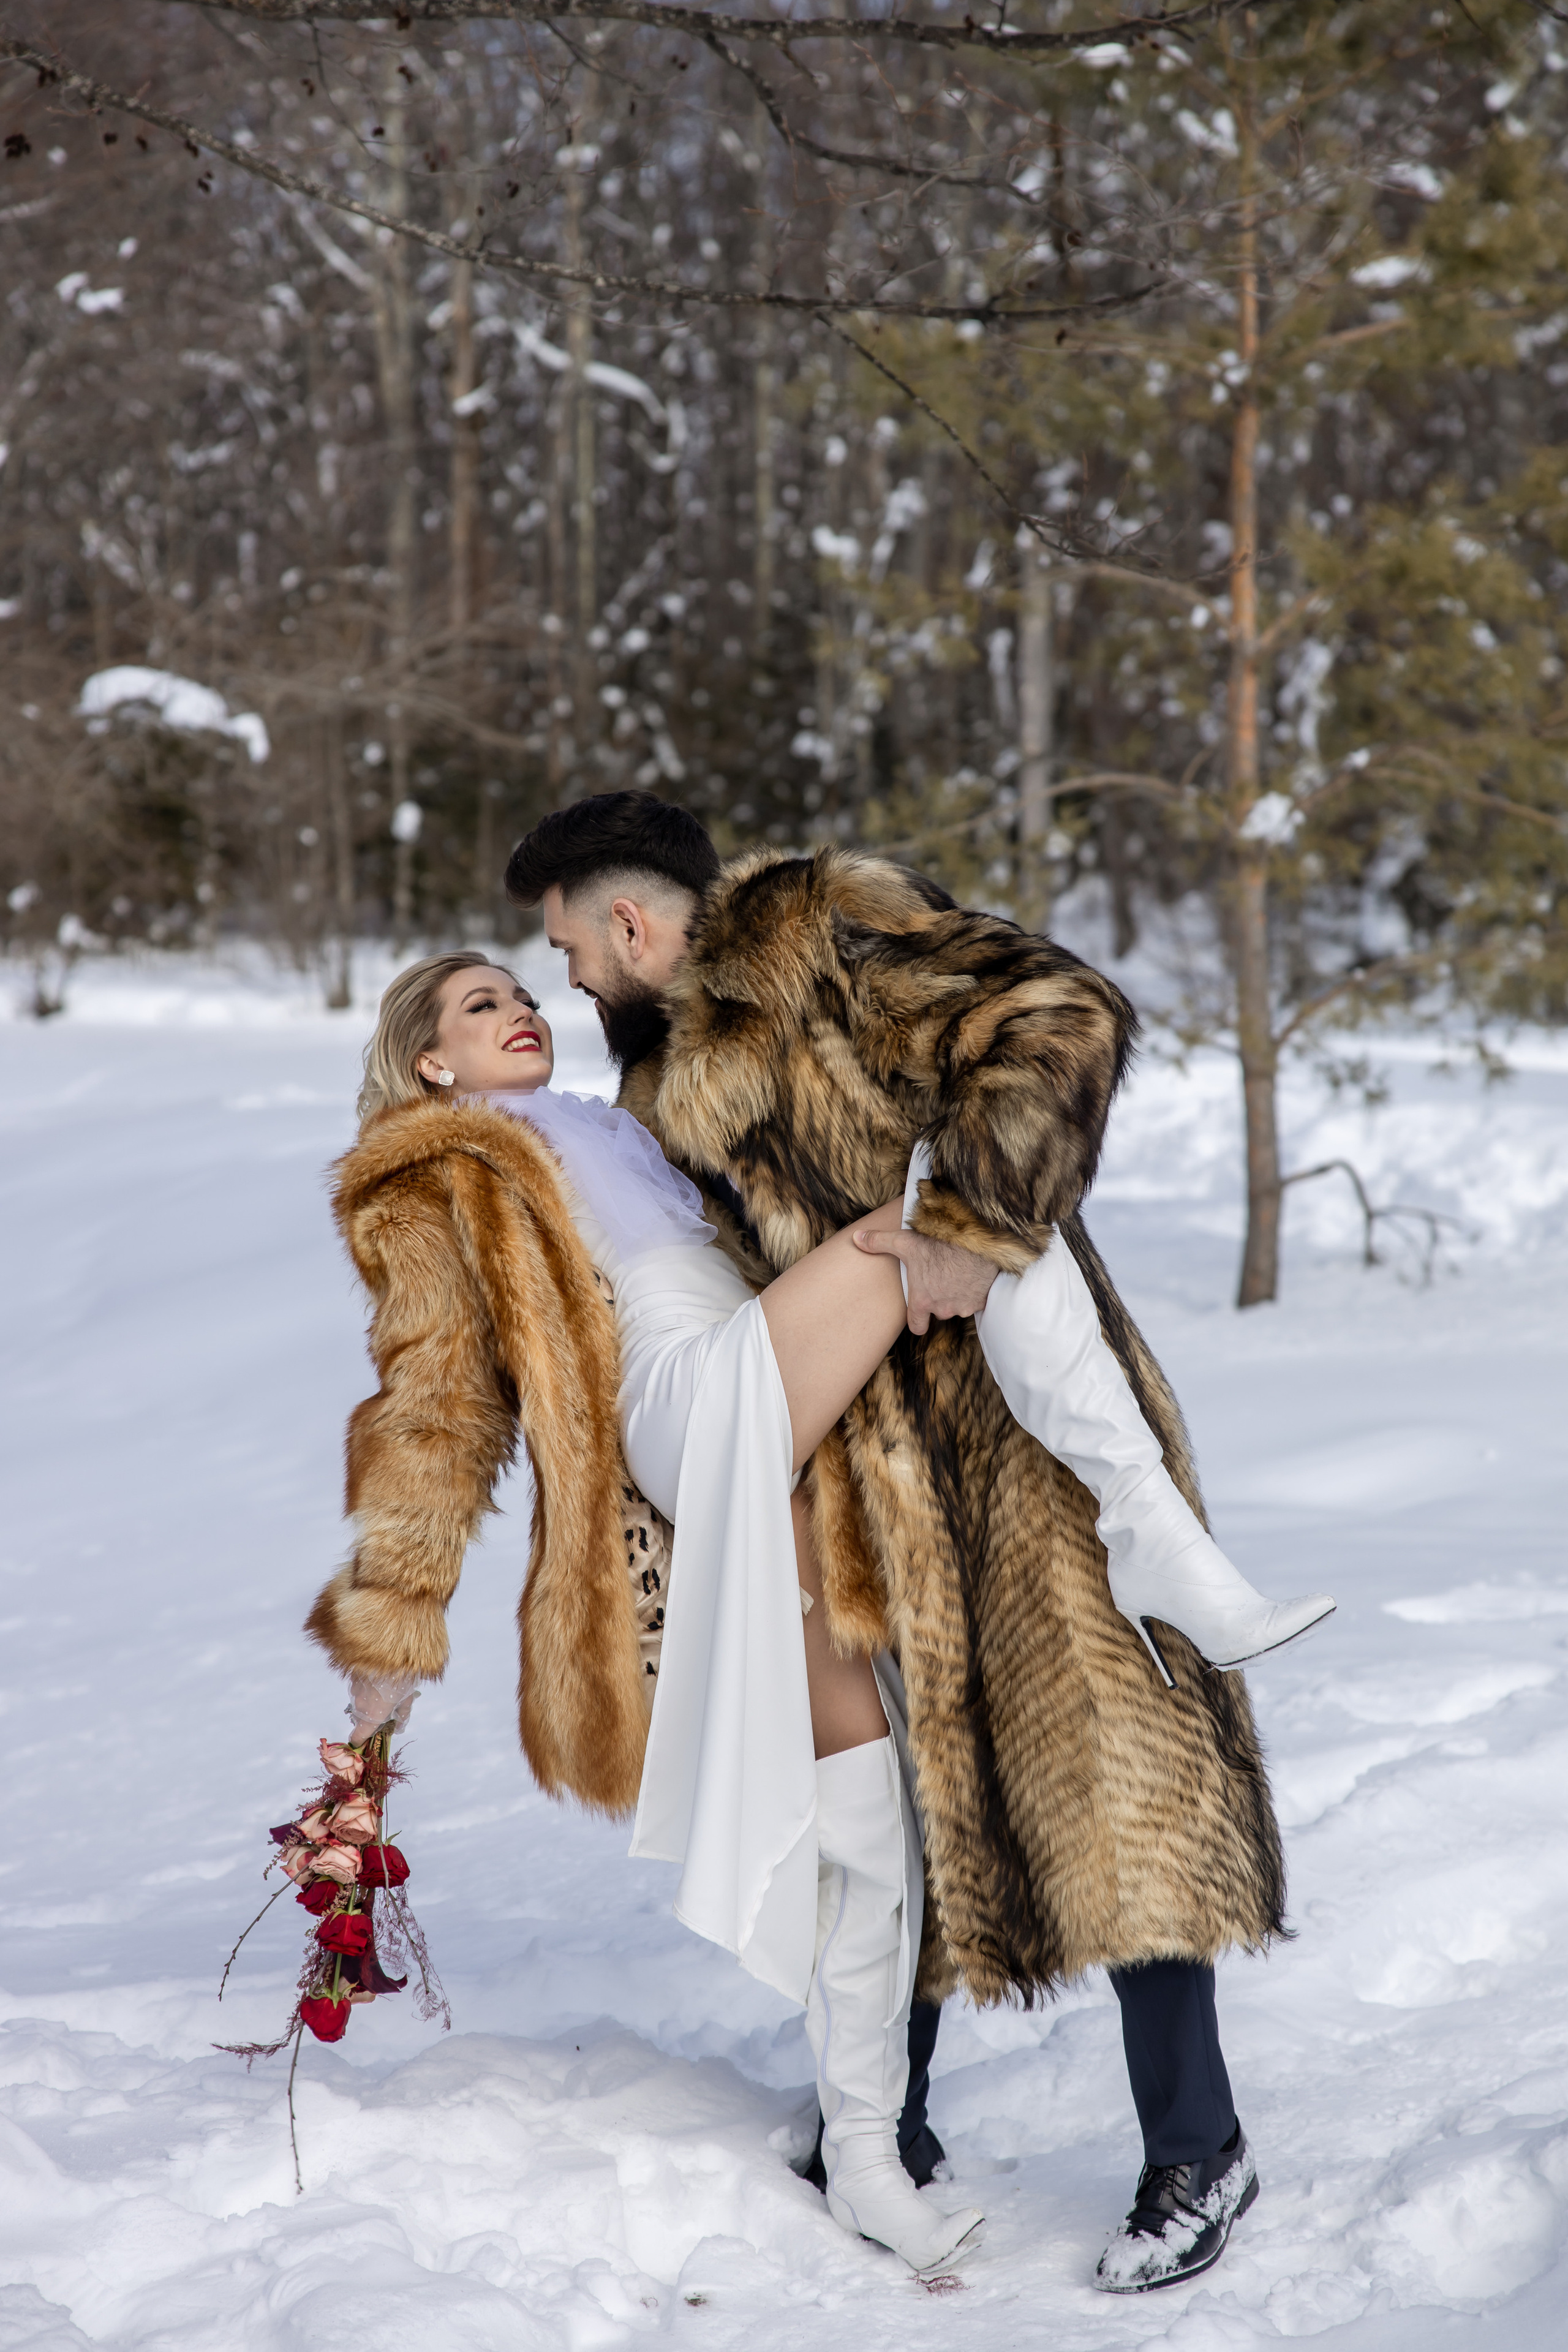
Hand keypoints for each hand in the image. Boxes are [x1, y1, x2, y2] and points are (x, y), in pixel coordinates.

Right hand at [347, 1671, 419, 1743]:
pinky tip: (376, 1680)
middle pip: (360, 1718)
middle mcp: (360, 1706)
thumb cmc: (401, 1678)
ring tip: (382, 1690)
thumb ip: (402, 1715)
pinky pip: (357, 1688)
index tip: (362, 1741)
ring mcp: (354, 1691)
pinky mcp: (353, 1678)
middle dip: (369, 1717)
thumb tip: (399, 1726)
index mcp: (373, 1715)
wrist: (391, 1651)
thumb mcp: (407, 1699)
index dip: (359, 1740)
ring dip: (367, 1701)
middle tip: (383, 1708)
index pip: (358, 1736)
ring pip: (359, 1702)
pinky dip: (365, 1688)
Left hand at [851, 1226, 998, 1335]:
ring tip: (955, 1274)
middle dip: (938, 1300)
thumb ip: (878, 1242)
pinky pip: (976, 1301)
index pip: (917, 1327)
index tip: (918, 1310)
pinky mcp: (982, 1301)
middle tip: (938, 1279)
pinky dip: (974, 1291)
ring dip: (956, 1295)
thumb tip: (856, 1238)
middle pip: (938, 1312)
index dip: (917, 1320)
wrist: (977, 1241)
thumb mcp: (905, 1241)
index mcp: (922, 1300)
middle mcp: (943, 1308)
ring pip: (957, 1306)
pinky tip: (971, 1275)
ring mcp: (964, 1306)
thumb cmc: (939, 1243)